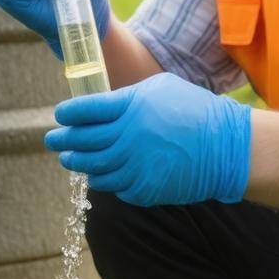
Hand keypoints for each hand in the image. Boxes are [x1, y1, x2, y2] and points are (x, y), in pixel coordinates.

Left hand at [43, 73, 251, 206]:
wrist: (226, 147)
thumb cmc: (194, 110)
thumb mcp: (160, 88)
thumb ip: (127, 97)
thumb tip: (100, 106)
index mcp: (130, 107)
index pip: (85, 111)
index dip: (68, 114)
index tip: (60, 115)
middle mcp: (128, 137)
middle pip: (83, 141)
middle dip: (63, 140)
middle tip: (52, 139)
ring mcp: (135, 166)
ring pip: (93, 168)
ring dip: (77, 163)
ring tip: (69, 159)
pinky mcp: (144, 189)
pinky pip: (115, 187)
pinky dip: (104, 181)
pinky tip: (98, 176)